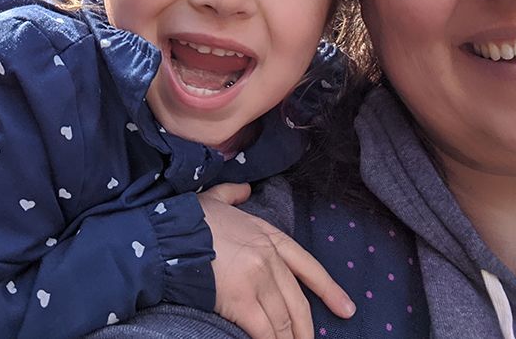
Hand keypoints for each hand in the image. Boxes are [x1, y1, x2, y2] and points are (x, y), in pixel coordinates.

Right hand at [199, 183, 354, 338]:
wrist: (170, 234)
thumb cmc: (190, 219)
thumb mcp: (216, 199)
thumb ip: (234, 195)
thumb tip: (244, 191)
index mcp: (267, 235)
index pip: (307, 266)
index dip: (328, 289)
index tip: (346, 308)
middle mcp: (269, 259)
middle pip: (298, 302)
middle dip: (307, 328)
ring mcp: (258, 280)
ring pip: (284, 320)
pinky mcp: (242, 301)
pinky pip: (265, 331)